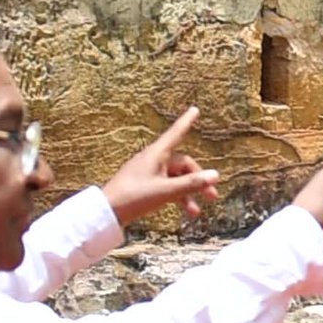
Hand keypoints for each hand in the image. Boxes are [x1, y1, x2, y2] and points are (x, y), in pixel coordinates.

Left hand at [102, 108, 221, 228]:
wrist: (107, 211)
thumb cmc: (134, 197)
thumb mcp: (167, 191)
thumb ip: (191, 184)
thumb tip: (215, 174)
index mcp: (156, 154)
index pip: (176, 133)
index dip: (186, 122)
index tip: (195, 110)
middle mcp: (152, 160)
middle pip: (182, 164)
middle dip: (198, 179)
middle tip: (212, 196)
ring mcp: (148, 173)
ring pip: (175, 178)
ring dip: (188, 193)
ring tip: (196, 212)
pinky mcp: (144, 185)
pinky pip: (166, 186)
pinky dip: (177, 196)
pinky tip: (184, 210)